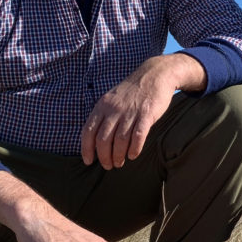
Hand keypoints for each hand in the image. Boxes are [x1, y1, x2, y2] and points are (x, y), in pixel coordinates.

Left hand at [81, 53, 206, 169]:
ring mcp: (130, 112)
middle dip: (104, 157)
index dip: (86, 149)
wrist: (154, 75)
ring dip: (118, 156)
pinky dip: (134, 149)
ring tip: (120, 163)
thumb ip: (104, 115)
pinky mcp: (146, 114)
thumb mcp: (112, 99)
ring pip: (120, 141)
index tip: (89, 161)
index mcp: (102, 106)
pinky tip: (133, 155)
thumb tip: (95, 139)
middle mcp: (114, 109)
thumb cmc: (132, 91)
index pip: (88, 131)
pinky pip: (138, 136)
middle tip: (108, 166)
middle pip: (103, 140)